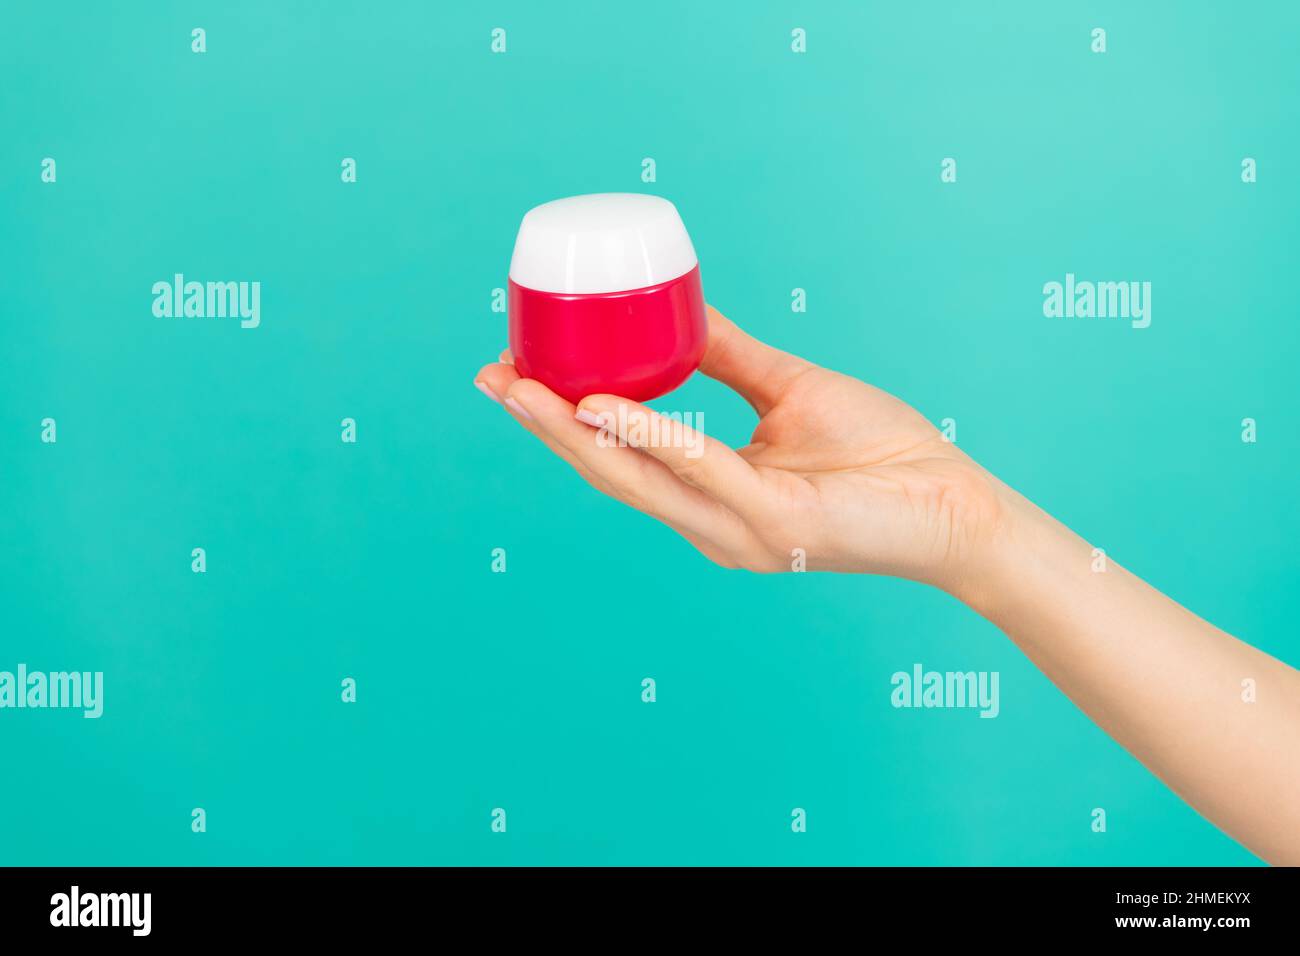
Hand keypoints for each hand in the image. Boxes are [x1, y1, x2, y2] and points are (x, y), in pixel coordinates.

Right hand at [474, 305, 1005, 592]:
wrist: (958, 507)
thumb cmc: (883, 455)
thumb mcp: (790, 390)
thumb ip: (731, 358)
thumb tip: (680, 310)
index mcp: (711, 497)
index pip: (621, 461)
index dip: (563, 421)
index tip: (517, 372)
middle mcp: (712, 524)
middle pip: (609, 473)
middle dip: (544, 426)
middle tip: (491, 376)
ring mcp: (739, 531)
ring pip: (637, 478)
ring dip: (573, 431)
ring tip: (521, 386)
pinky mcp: (775, 524)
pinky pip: (701, 468)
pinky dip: (650, 434)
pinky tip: (606, 402)